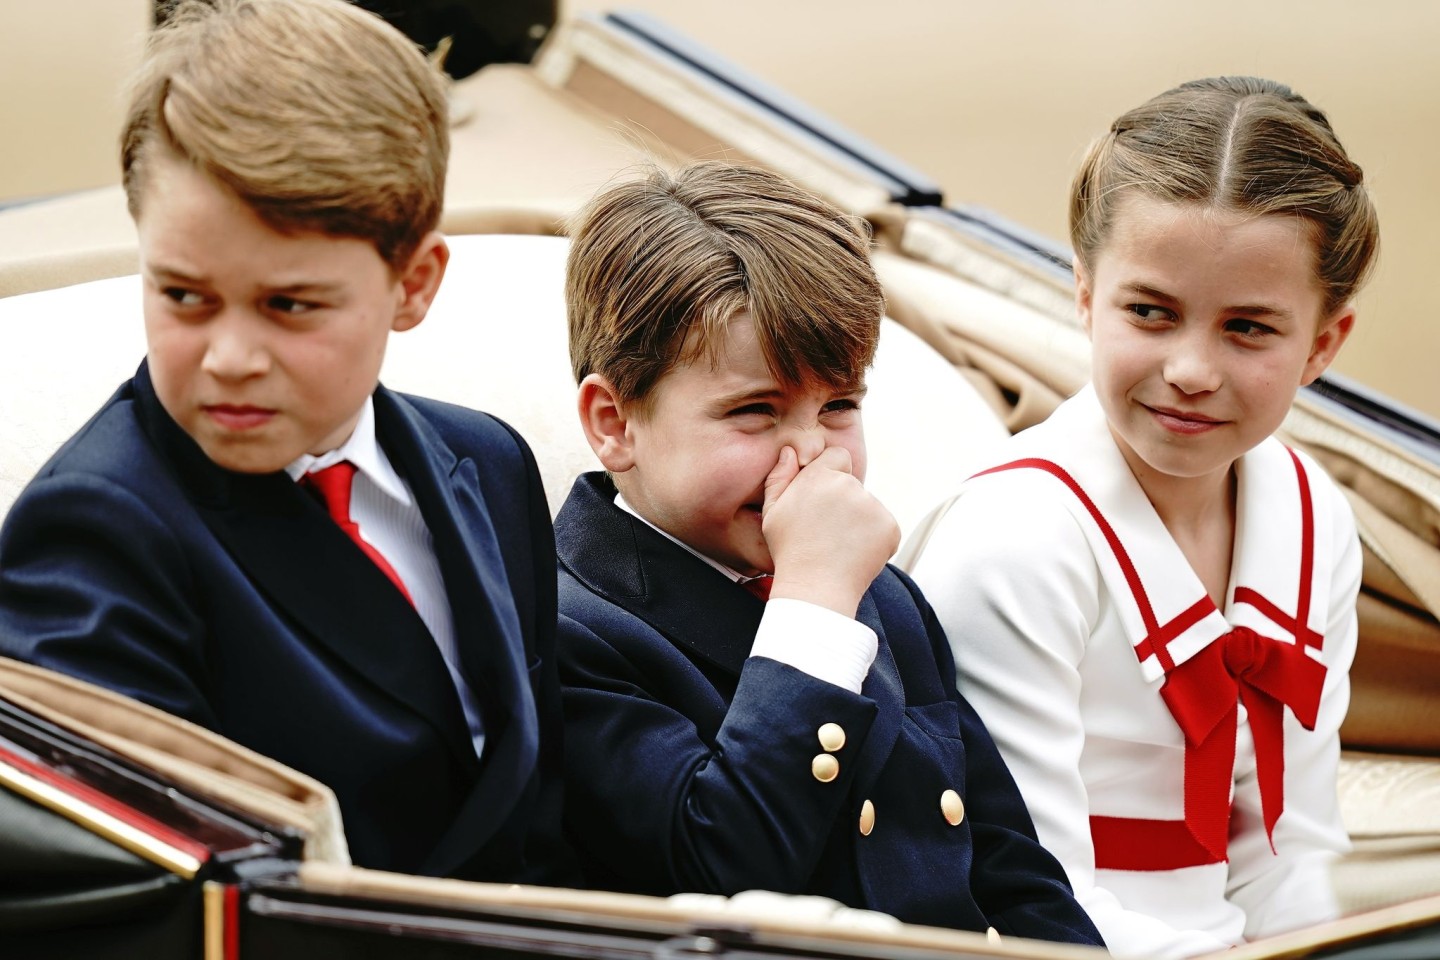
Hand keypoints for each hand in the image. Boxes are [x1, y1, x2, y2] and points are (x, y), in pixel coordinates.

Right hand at [761, 445, 898, 616]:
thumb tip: (790, 452)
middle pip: (852, 484)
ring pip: (868, 506)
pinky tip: (855, 554)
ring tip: (839, 547)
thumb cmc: (790, 552)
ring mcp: (873, 506)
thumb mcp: (771, 513)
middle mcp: (849, 485)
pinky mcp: (890, 526)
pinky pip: (884, 526)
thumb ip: (779, 476)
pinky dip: (875, 539)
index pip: (838, 456)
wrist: (816, 589)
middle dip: (843, 502)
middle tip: (826, 531)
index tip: (823, 497)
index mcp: (820, 477)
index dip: (831, 474)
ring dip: (859, 522)